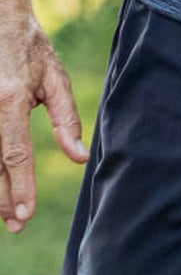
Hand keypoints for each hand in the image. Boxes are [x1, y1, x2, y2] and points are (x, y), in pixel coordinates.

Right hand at [0, 17, 88, 233]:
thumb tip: (79, 157)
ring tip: (3, 213)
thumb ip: (66, 120)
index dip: (20, 188)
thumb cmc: (30, 49)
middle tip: (16, 225)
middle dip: (2, 199)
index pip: (15, 155)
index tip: (26, 214)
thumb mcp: (54, 79)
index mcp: (10, 101)